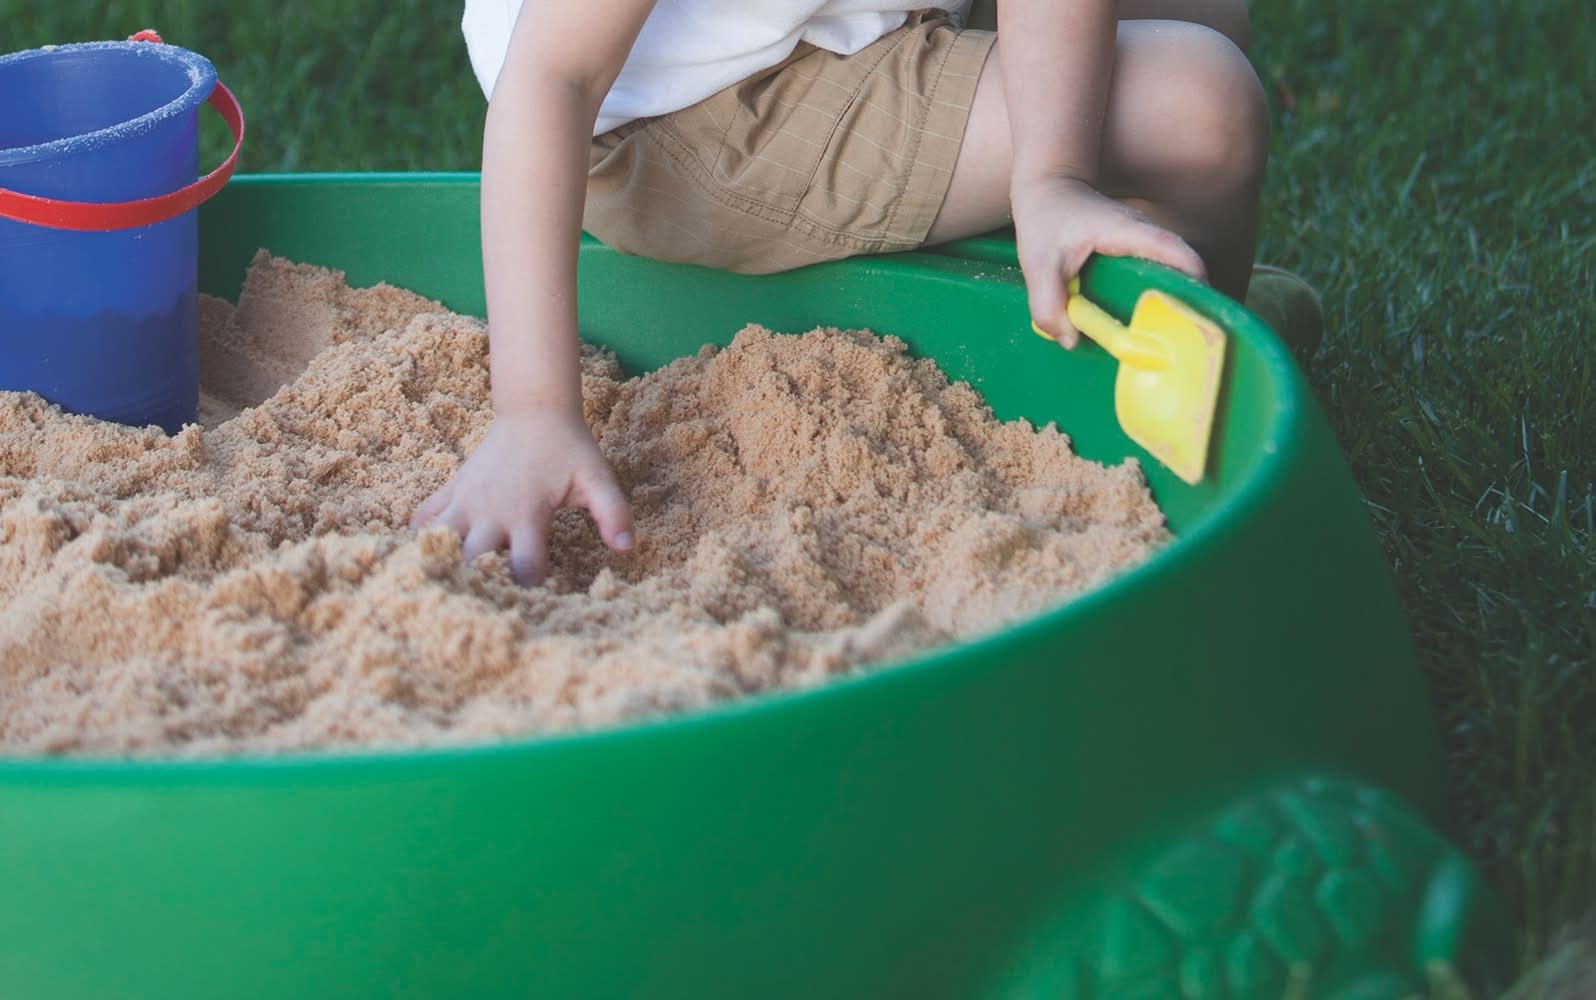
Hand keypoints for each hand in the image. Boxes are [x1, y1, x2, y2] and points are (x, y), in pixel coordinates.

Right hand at [410, 406, 633, 585]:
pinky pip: (422, 518)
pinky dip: (421, 537)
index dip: (530, 590)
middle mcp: (491, 511)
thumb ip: (612, 513)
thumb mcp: (597, 479)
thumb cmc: (570, 449)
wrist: (535, 409)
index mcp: (527, 514)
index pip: (523, 567)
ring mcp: (466, 500)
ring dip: (442, 563)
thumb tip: (627, 548)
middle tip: (485, 607)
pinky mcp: (452, 489)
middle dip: (477, 586)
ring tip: (446, 587)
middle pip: (470, 562)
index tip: (537, 603)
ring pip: (437, 541)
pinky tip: (427, 552)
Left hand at [1012, 175, 1207, 346]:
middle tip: (1183, 338)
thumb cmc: (1044, 218)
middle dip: (1187, 300)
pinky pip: (1153, 273)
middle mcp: (1143, 234)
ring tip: (1169, 336)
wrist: (1047, 187)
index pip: (1175, 251)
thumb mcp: (1037, 265)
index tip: (1199, 310)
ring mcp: (1141, 241)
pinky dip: (1153, 295)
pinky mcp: (1133, 251)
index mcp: (1127, 231)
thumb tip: (1071, 341)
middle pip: (1181, 267)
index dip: (1194, 279)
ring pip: (1169, 271)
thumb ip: (1047, 305)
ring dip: (1172, 299)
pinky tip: (1143, 321)